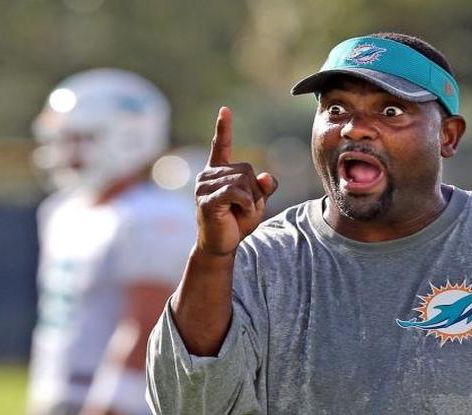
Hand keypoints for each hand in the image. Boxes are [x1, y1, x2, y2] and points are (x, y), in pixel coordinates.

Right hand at [194, 106, 277, 256]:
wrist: (220, 246)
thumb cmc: (235, 223)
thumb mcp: (256, 203)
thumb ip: (263, 188)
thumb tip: (267, 177)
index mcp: (218, 172)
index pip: (221, 146)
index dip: (223, 128)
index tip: (225, 110)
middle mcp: (208, 175)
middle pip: (246, 170)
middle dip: (254, 191)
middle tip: (243, 208)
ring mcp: (204, 186)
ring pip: (243, 181)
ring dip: (250, 200)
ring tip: (238, 212)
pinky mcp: (207, 199)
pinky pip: (237, 192)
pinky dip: (246, 204)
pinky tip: (238, 213)